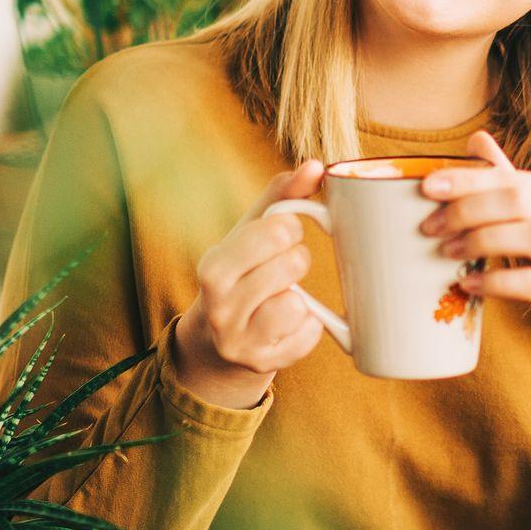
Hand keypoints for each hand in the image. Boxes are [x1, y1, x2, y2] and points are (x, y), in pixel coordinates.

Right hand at [173, 161, 327, 409]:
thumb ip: (281, 197)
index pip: (277, 230)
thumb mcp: (249, 234)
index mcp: (214, 267)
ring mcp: (241, 340)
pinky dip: (308, 327)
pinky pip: (311, 334)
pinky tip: (286, 326)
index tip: (280, 238)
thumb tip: (316, 165)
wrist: (215, 345)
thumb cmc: (240, 275)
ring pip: (299, 304)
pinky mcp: (266, 364)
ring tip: (282, 298)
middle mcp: (220, 306)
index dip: (290, 230)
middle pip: (293, 264)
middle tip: (281, 270)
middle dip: (296, 262)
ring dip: (301, 298)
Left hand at [419, 131, 530, 360]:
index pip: (510, 178)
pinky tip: (471, 286)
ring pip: (530, 234)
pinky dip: (499, 282)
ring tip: (448, 253)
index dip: (466, 179)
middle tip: (429, 226)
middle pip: (517, 200)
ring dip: (483, 241)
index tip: (425, 187)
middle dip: (467, 209)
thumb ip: (513, 181)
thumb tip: (476, 140)